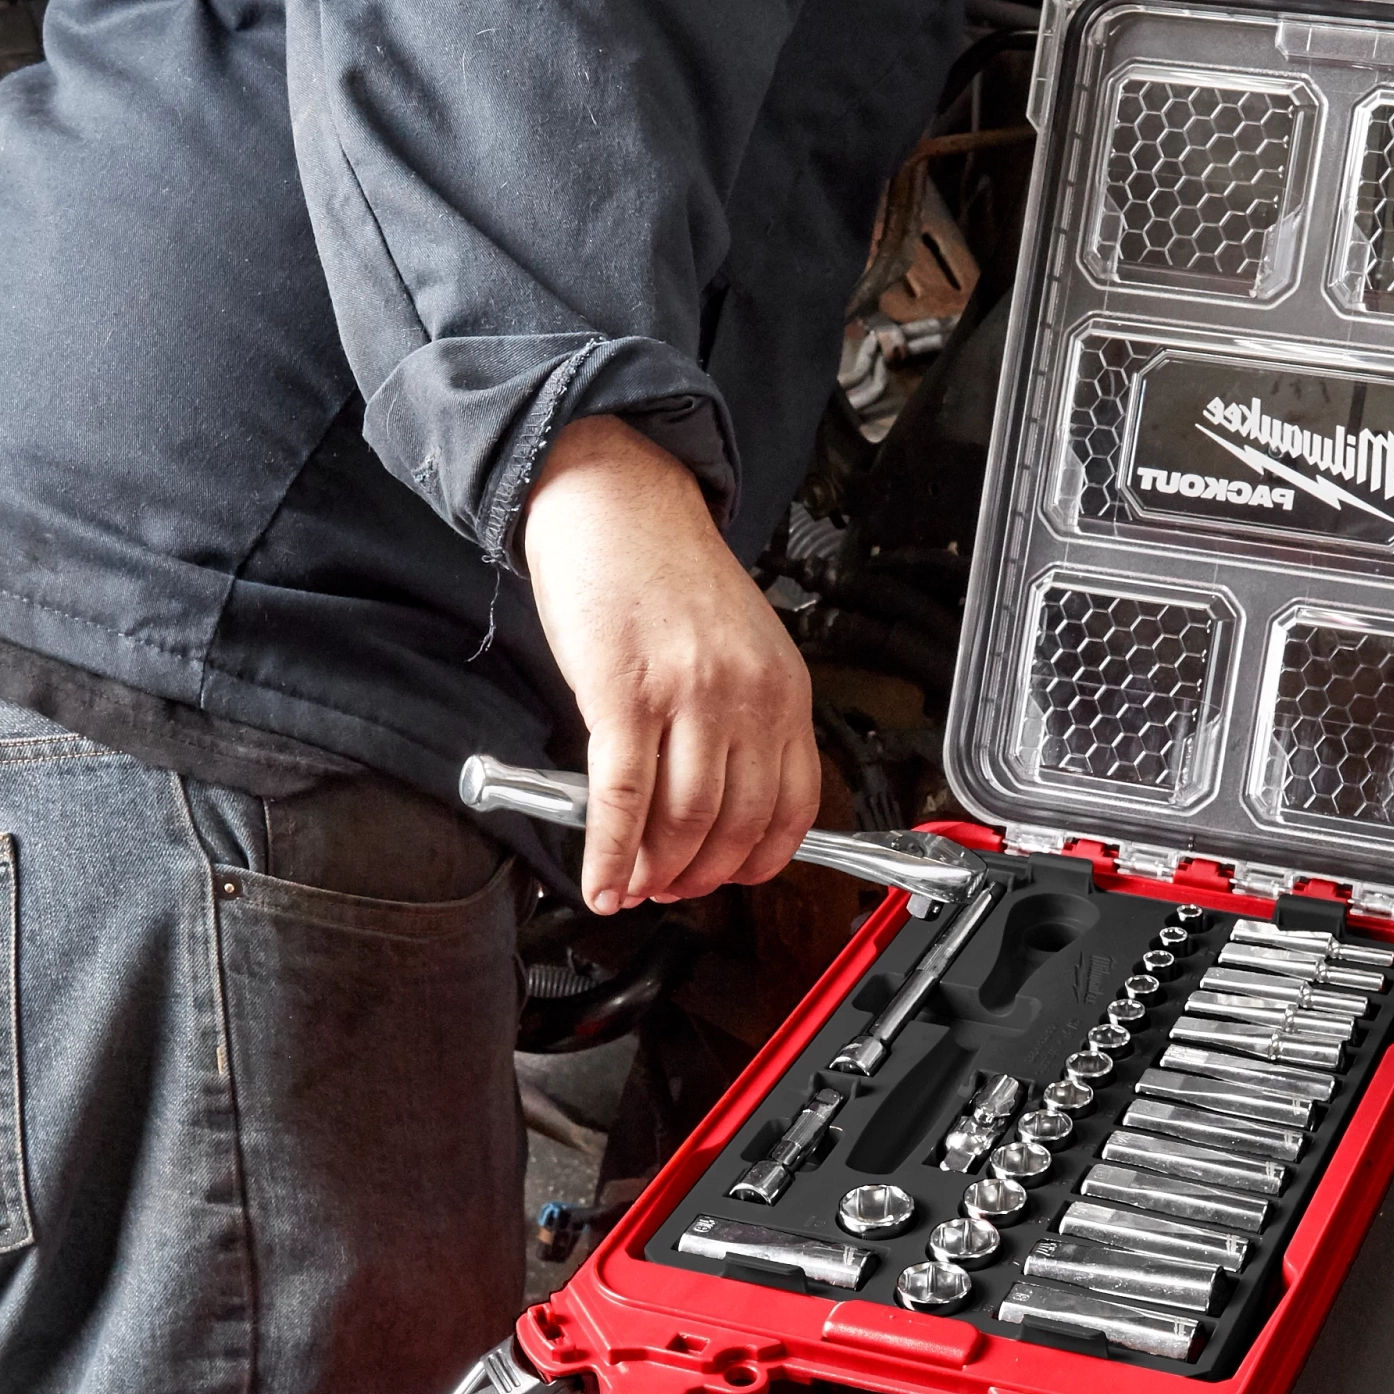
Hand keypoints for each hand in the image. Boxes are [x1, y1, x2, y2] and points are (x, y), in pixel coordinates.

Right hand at [521, 415, 818, 910]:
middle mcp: (746, 696)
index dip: (756, 862)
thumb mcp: (735, 647)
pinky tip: (600, 878)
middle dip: (698, 877)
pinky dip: (609, 852)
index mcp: (784, 689)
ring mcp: (688, 697)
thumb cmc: (666, 572)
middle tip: (668, 891)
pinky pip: (623, 798)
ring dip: (653, 873)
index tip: (729, 880)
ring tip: (631, 887)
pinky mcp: (624, 694)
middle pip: (734, 826)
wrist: (615, 501)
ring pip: (681, 822)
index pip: (793, 807)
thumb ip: (738, 720)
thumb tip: (716, 804)